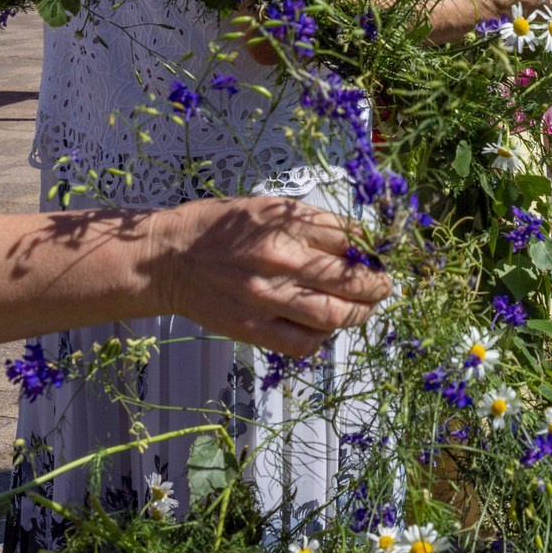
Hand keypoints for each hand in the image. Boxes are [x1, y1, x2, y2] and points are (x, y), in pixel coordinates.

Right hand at [141, 196, 393, 357]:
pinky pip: (303, 343)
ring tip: (364, 308)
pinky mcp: (251, 328)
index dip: (374, 249)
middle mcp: (278, 260)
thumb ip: (309, 225)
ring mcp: (265, 297)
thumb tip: (357, 243)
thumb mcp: (266, 209)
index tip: (380, 254)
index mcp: (283, 224)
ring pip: (334, 315)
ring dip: (360, 314)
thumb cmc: (218, 228)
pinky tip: (324, 327)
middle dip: (378, 285)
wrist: (168, 257)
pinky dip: (324, 338)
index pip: (350, 238)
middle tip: (383, 285)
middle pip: (351, 279)